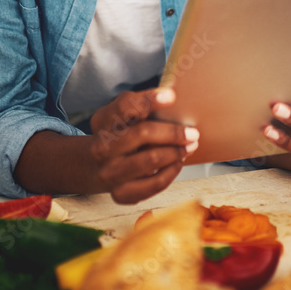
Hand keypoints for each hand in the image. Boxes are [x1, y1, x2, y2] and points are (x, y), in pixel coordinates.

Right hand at [89, 87, 198, 203]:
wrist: (97, 166)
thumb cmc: (120, 134)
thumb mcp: (123, 114)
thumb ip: (141, 103)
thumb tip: (171, 96)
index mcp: (103, 121)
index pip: (125, 106)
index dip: (149, 99)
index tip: (171, 96)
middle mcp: (101, 147)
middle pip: (142, 133)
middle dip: (173, 132)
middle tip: (193, 133)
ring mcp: (109, 172)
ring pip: (150, 160)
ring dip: (176, 152)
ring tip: (189, 147)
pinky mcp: (121, 193)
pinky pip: (154, 184)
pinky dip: (171, 172)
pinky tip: (177, 163)